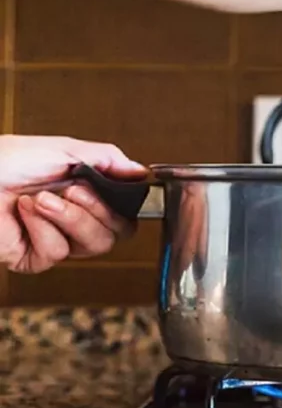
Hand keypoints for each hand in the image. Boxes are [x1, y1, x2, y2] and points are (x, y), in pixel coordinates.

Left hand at [0, 136, 146, 272]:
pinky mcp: (35, 258)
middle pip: (117, 232)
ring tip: (39, 199)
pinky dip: (40, 228)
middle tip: (71, 190)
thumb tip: (142, 172)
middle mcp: (74, 216)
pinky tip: (22, 213)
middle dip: (95, 210)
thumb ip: (109, 159)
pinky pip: (57, 252)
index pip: (126, 211)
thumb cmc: (5, 160)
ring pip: (93, 245)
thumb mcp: (65, 149)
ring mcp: (56, 239)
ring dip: (67, 217)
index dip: (126, 205)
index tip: (119, 190)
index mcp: (85, 191)